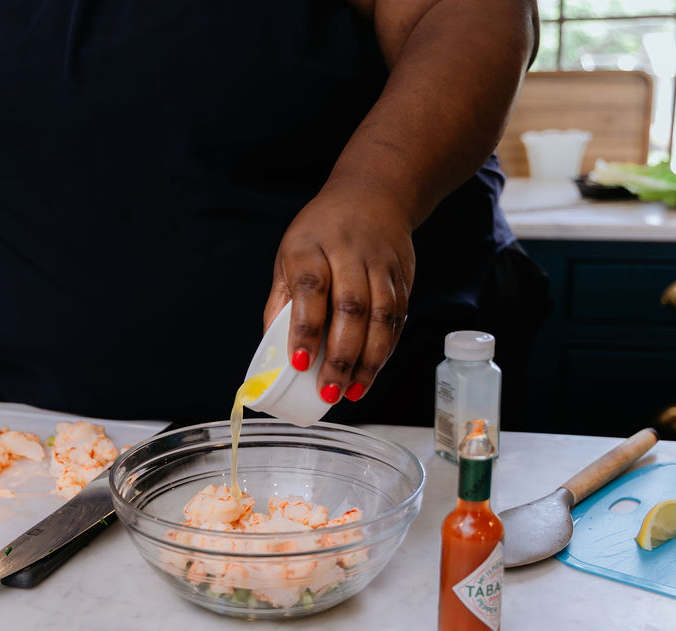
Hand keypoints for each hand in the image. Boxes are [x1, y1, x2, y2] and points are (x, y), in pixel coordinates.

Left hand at [264, 186, 414, 404]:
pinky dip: (386, 350)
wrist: (375, 193)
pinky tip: (372, 372)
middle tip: (329, 391)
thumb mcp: (290, 254)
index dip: (306, 328)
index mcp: (310, 247)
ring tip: (353, 392)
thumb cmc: (322, 231)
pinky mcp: (402, 277)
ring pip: (380, 317)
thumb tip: (272, 349)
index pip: (310, 289)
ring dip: (368, 361)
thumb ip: (282, 301)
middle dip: (340, 356)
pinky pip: (397, 318)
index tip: (300, 362)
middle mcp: (349, 254)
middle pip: (350, 308)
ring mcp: (380, 265)